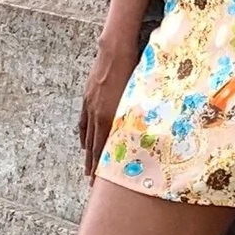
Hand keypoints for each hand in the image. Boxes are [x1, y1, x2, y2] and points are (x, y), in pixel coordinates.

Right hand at [78, 41, 136, 180]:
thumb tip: (151, 133)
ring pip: (87, 136)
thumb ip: (141, 117)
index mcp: (112, 117)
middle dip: (93, 167)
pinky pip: (83, 122)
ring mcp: (90, 105)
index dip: (102, 167)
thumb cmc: (135, 71)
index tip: (101, 183)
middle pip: (94, 146)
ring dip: (87, 154)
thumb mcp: (141, 97)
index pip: (104, 149)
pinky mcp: (87, 97)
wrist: (115, 50)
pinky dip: (83, 135)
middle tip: (92, 184)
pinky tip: (84, 143)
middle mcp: (98, 114)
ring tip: (87, 169)